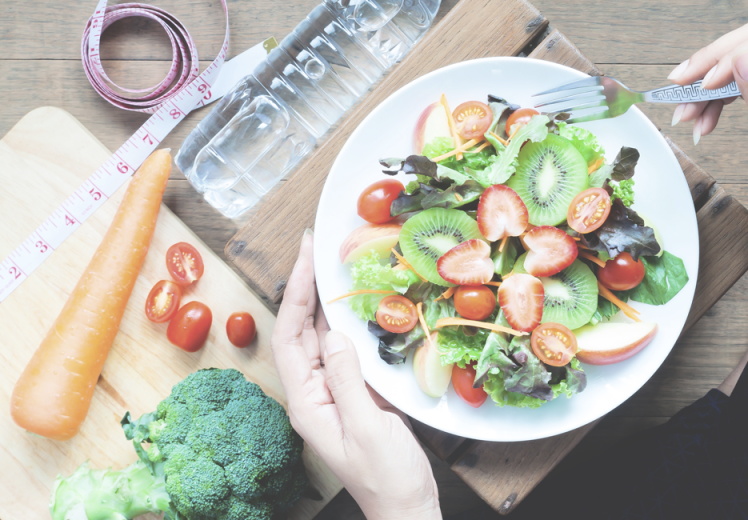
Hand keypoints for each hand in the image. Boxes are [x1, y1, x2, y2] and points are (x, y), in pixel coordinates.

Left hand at [271, 230, 440, 519]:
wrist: (406, 506)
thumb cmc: (386, 477)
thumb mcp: (367, 429)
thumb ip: (348, 381)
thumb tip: (334, 334)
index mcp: (306, 402)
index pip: (289, 336)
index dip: (297, 291)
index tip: (307, 254)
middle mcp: (313, 393)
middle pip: (300, 330)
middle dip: (307, 285)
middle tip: (317, 244)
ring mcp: (333, 392)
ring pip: (322, 336)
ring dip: (327, 300)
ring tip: (334, 262)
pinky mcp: (355, 393)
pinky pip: (346, 349)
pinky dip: (351, 322)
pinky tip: (360, 303)